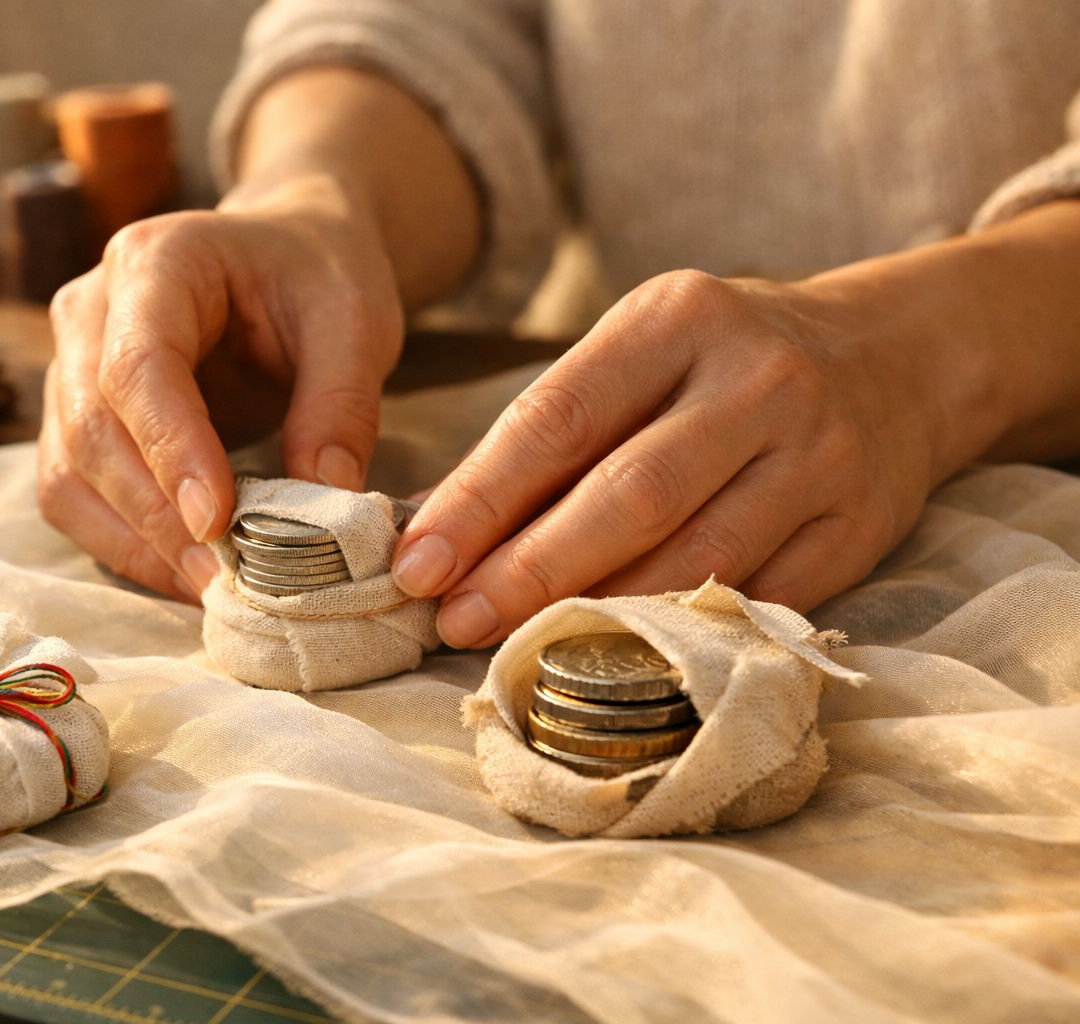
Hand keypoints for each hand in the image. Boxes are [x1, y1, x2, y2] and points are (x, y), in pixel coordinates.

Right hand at [37, 174, 403, 600]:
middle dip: (154, 515)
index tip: (218, 522)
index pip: (137, 366)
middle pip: (90, 426)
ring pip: (68, 472)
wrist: (288, 255)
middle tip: (223, 577)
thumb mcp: (355, 321)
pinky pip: (75, 496)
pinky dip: (124, 544)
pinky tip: (186, 574)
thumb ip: (342, 404)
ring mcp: (70, 368)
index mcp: (154, 261)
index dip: (171, 449)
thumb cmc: (318, 276)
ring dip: (133, 541)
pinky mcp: (75, 421)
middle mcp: (89, 310)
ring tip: (209, 587)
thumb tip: (325, 500)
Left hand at [391, 268, 996, 645]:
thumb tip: (449, 533)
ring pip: (695, 557)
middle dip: (530, 569)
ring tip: (518, 647)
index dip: (481, 500)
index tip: (418, 562)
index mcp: (680, 317)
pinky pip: (758, 598)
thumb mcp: (644, 350)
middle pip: (628, 495)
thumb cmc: (723, 363)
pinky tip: (622, 659)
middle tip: (456, 621)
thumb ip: (560, 429)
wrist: (894, 359)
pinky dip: (683, 634)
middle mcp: (758, 379)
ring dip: (598, 613)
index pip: (559, 417)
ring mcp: (819, 455)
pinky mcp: (860, 526)